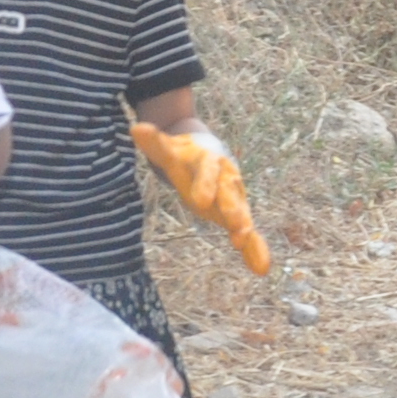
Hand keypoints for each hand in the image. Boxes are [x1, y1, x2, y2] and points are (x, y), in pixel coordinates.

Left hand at [134, 121, 271, 272]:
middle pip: (230, 195)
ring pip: (242, 214)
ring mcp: (234, 197)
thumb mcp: (168, 148)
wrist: (205, 149)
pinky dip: (255, 250)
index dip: (205, 187)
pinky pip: (249, 233)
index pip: (207, 173)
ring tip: (247, 247)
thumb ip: (154, 142)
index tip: (200, 204)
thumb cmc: (183, 152)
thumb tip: (135, 128)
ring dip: (247, 231)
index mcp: (210, 161)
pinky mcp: (237, 212)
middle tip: (237, 228)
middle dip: (234, 211)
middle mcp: (226, 178)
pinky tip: (261, 270)